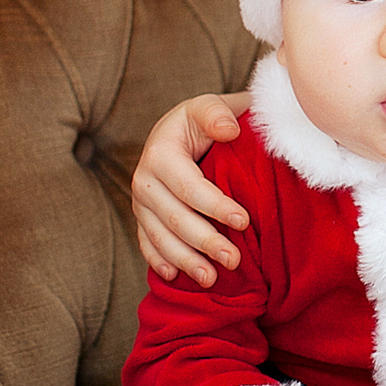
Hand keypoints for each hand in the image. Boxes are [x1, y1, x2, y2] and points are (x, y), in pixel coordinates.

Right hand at [133, 92, 251, 285]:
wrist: (182, 129)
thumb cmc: (206, 119)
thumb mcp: (211, 106)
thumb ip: (218, 113)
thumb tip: (228, 129)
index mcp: (161, 152)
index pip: (190, 186)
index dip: (216, 205)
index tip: (244, 221)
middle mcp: (144, 179)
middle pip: (174, 217)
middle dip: (204, 241)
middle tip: (233, 259)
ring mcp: (140, 202)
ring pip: (159, 236)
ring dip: (184, 260)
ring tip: (211, 279)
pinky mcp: (142, 216)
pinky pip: (147, 243)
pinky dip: (159, 261)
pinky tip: (175, 277)